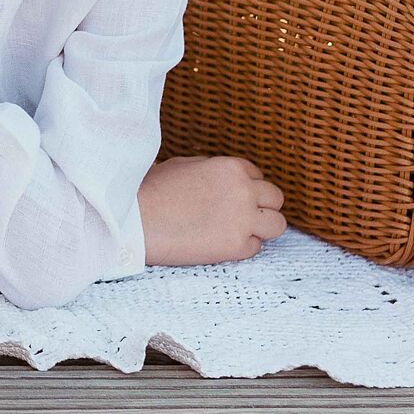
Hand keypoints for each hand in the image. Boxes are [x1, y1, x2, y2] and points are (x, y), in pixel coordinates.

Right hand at [138, 156, 285, 265]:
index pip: (258, 176)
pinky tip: (219, 243)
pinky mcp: (235, 246)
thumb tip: (228, 179)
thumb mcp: (186, 165)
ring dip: (261, 228)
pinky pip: (255, 248)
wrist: (136, 220)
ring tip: (238, 231)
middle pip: (275, 199)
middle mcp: (243, 191)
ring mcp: (242, 219)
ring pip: (277, 224)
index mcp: (231, 167)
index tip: (232, 198)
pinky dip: (242, 247)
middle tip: (241, 215)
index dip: (247, 188)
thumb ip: (215, 170)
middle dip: (261, 206)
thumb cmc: (154, 190)